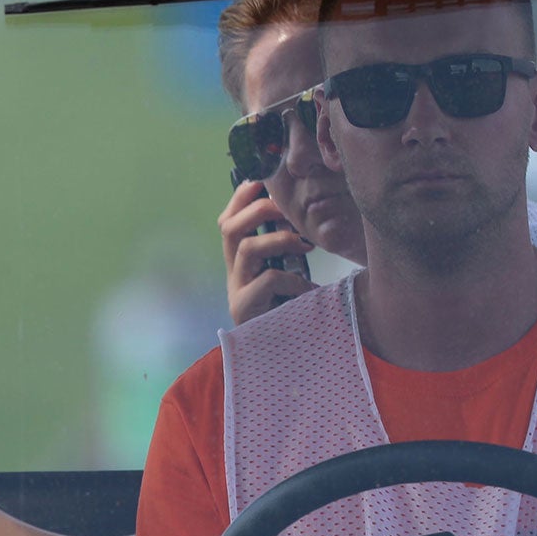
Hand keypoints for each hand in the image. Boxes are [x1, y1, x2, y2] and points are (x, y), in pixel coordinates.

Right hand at [219, 179, 312, 325]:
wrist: (282, 353)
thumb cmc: (288, 308)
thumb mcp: (287, 272)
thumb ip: (285, 249)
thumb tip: (302, 215)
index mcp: (239, 261)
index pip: (227, 221)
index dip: (240, 198)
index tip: (261, 182)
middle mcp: (233, 272)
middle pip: (229, 228)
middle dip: (259, 210)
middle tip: (288, 211)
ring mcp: (237, 290)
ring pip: (247, 248)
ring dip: (278, 239)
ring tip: (305, 246)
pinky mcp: (246, 308)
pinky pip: (268, 280)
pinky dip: (292, 280)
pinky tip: (308, 290)